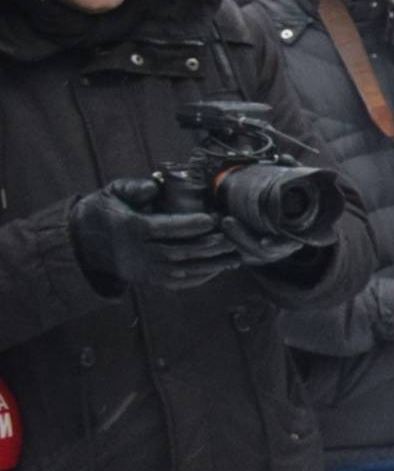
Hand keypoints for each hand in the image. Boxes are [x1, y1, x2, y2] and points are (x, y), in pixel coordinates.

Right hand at [70, 177, 243, 290]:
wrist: (82, 240)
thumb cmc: (105, 210)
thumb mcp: (112, 192)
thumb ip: (133, 187)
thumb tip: (154, 186)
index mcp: (129, 227)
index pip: (162, 228)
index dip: (188, 225)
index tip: (211, 219)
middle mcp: (136, 252)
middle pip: (175, 252)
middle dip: (206, 247)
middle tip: (231, 239)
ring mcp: (141, 269)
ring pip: (179, 271)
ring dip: (209, 266)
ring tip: (233, 256)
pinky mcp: (146, 279)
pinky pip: (175, 283)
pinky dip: (198, 279)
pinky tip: (217, 270)